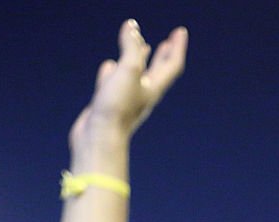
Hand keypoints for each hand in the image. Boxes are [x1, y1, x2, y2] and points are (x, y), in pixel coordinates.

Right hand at [69, 19, 187, 150]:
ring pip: (134, 76)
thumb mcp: (128, 70)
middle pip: (157, 72)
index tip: (180, 31)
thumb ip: (131, 46)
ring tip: (142, 49)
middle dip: (163, 56)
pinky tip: (108, 66)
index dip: (177, 47)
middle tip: (168, 43)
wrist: (97, 138)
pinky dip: (113, 72)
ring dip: (139, 61)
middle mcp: (142, 95)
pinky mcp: (108, 104)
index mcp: (153, 89)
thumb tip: (131, 26)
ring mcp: (124, 101)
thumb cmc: (116, 108)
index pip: (172, 65)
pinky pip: (113, 83)